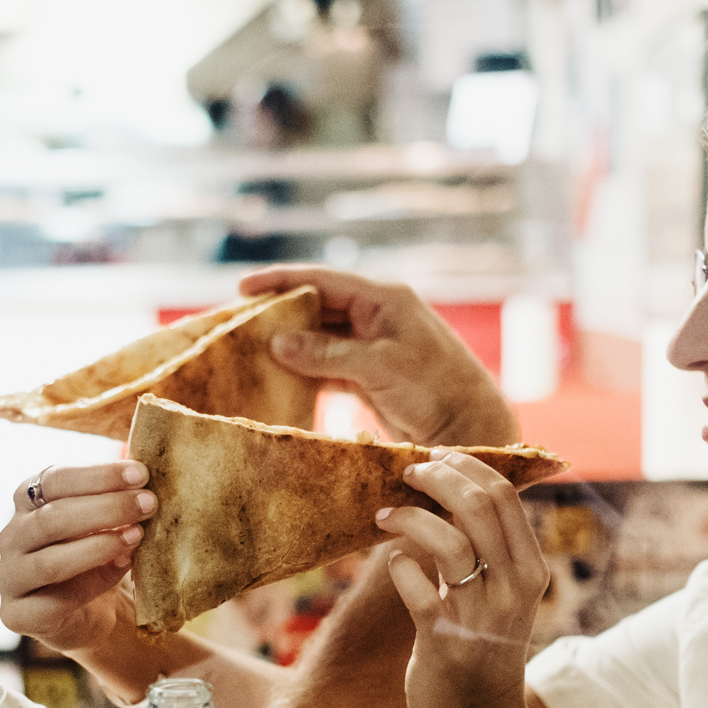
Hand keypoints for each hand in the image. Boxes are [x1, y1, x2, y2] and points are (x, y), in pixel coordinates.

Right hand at [0, 462, 154, 654]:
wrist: (92, 616)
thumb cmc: (99, 558)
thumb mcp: (106, 521)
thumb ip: (115, 499)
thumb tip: (144, 479)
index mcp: (28, 502)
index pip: (54, 479)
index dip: (98, 475)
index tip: (139, 474)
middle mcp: (12, 536)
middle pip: (51, 517)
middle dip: (106, 508)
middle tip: (148, 503)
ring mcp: (10, 577)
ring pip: (49, 561)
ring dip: (98, 546)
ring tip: (136, 536)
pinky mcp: (17, 615)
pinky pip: (54, 602)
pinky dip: (93, 584)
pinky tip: (122, 569)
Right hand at [238, 266, 518, 447]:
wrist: (469, 426)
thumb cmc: (433, 388)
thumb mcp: (377, 366)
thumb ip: (326, 353)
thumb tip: (277, 342)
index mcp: (384, 299)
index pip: (323, 280)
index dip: (281, 280)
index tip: (242, 286)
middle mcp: (378, 315)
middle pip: (318, 306)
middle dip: (280, 313)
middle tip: (238, 321)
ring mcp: (375, 345)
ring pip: (321, 337)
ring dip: (290, 344)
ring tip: (250, 350)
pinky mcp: (371, 375)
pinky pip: (329, 365)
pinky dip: (305, 370)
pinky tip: (279, 378)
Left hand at [375, 452, 548, 707]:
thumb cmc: (480, 647)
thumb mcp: (500, 594)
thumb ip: (486, 549)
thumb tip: (450, 490)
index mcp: (529, 570)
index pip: (505, 496)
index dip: (466, 467)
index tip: (436, 458)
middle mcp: (513, 588)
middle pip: (479, 506)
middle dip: (438, 477)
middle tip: (408, 472)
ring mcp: (480, 615)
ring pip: (448, 541)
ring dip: (409, 517)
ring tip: (384, 516)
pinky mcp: (444, 640)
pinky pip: (416, 589)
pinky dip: (399, 566)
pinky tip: (394, 563)